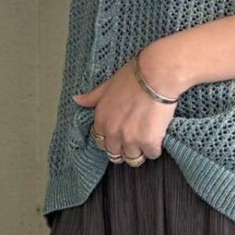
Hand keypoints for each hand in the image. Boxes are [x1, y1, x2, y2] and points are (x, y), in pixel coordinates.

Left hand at [71, 46, 187, 165]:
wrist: (156, 75)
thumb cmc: (133, 77)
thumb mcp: (107, 86)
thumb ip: (92, 97)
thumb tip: (76, 99)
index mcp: (102, 119)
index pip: (100, 141)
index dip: (110, 140)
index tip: (119, 136)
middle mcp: (113, 132)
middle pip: (115, 154)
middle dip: (123, 150)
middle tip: (134, 142)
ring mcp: (130, 139)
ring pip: (132, 159)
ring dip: (139, 152)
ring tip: (146, 142)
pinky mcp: (149, 142)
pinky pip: (151, 154)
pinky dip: (155, 149)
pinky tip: (158, 138)